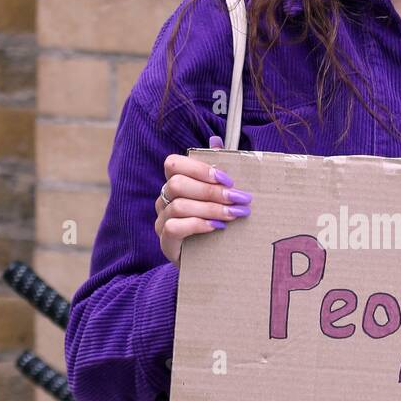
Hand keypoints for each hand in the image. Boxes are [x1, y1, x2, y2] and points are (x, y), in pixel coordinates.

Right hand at [155, 137, 251, 267]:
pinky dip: (198, 225)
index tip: (228, 179)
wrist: (210, 259)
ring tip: (234, 214)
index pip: (173, 164)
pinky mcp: (165, 242)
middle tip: (239, 199)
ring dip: (211, 208)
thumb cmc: (214, 221)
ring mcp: (161, 220)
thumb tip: (216, 140)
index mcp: (175, 183)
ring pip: (179, 206)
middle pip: (177, 184)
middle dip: (212, 191)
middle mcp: (163, 199)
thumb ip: (216, 170)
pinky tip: (217, 228)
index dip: (199, 168)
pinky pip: (174, 227)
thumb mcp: (219, 195)